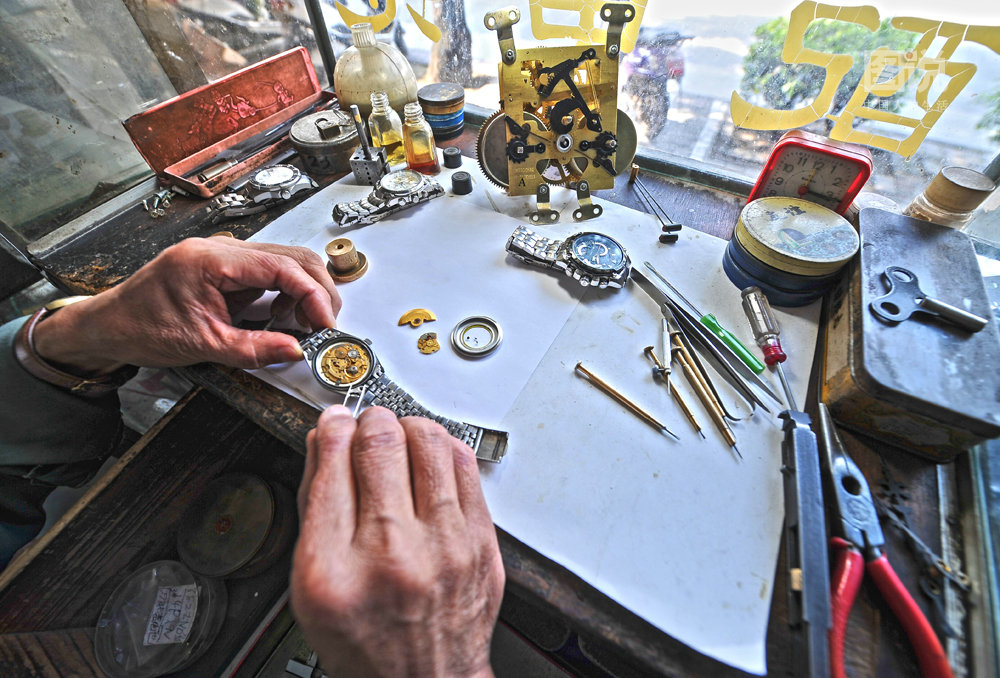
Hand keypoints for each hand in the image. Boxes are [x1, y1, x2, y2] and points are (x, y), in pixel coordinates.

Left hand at [32, 237, 340, 371]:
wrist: (110, 326)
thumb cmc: (141, 327)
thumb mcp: (202, 346)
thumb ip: (253, 349)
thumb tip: (294, 350)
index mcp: (211, 259)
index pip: (281, 266)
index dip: (312, 294)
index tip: (324, 322)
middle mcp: (222, 249)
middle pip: (293, 257)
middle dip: (318, 291)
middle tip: (325, 326)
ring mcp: (227, 256)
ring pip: (288, 262)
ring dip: (306, 293)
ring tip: (306, 325)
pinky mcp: (229, 269)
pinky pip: (272, 274)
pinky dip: (289, 295)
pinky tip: (285, 318)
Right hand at [291, 406, 503, 677]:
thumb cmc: (364, 642)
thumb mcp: (311, 586)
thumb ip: (315, 506)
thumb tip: (326, 442)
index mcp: (333, 570)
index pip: (332, 464)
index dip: (333, 429)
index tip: (335, 422)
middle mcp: (393, 555)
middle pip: (381, 444)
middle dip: (369, 421)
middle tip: (366, 425)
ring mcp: (446, 549)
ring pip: (430, 443)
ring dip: (409, 427)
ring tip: (400, 436)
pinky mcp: (483, 546)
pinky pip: (466, 468)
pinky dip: (445, 448)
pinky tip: (431, 455)